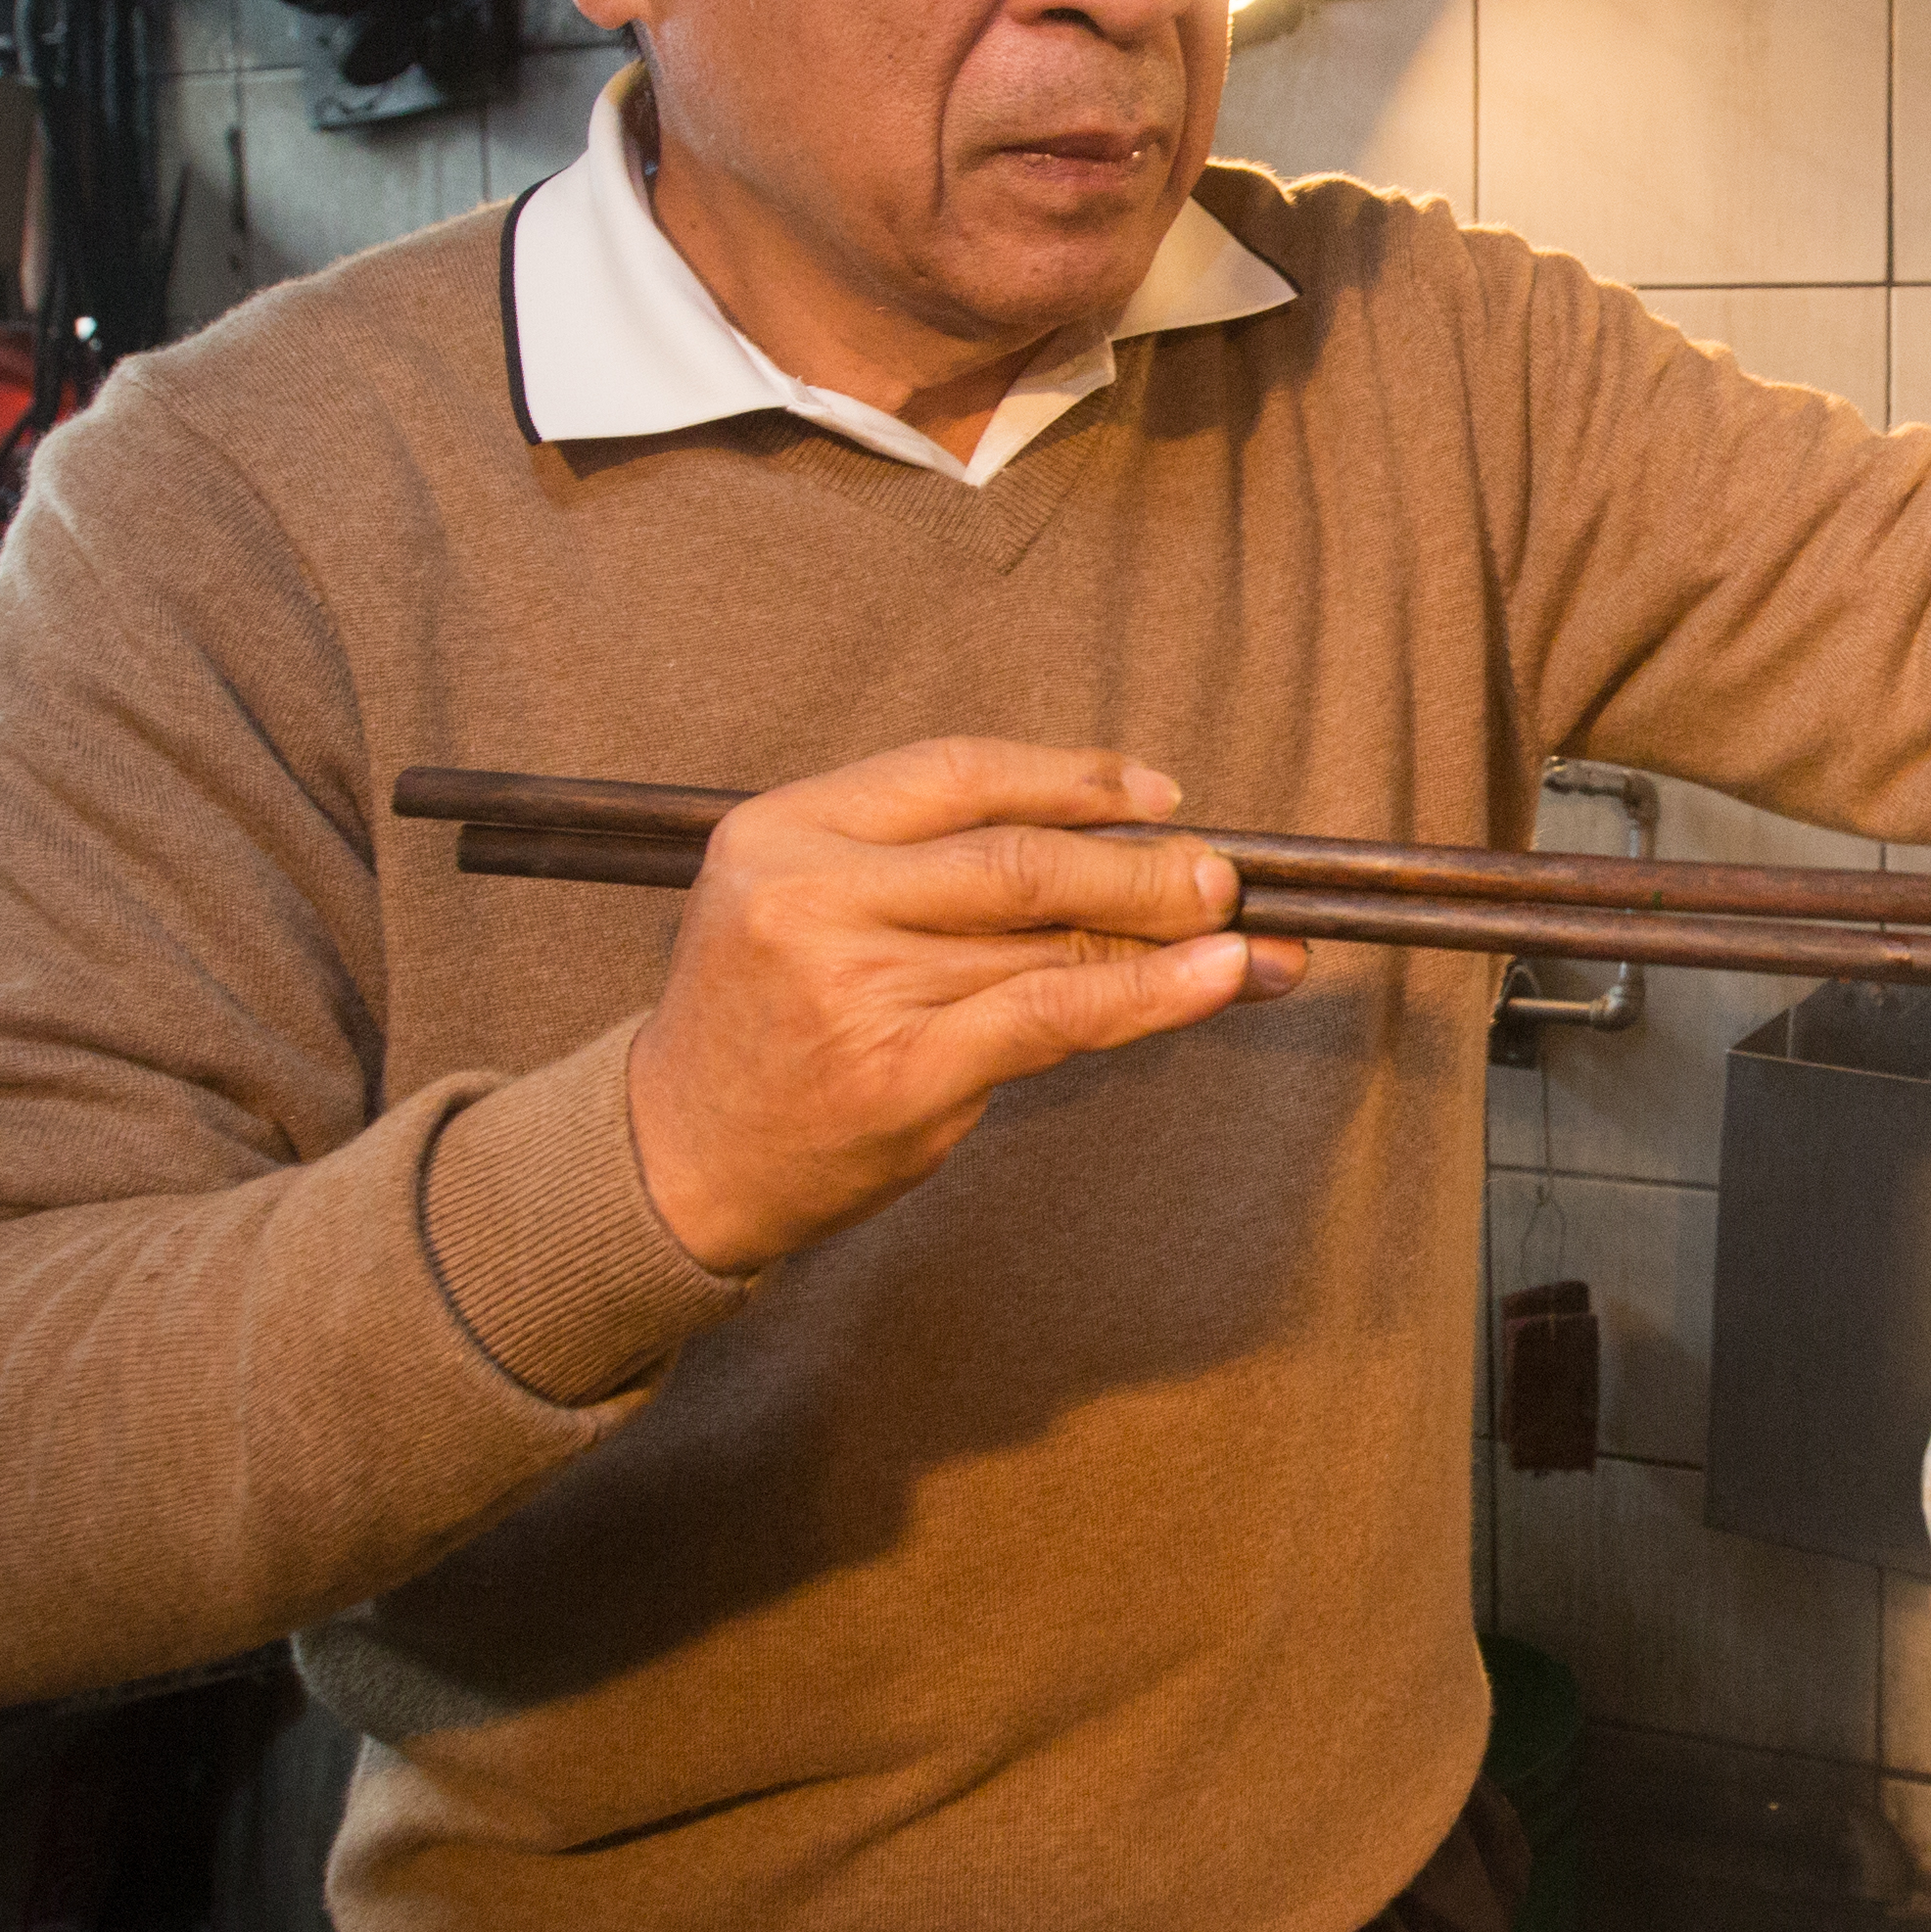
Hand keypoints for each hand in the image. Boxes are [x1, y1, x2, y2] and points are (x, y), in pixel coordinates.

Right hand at [624, 738, 1303, 1271]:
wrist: (677, 1159)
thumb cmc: (768, 1025)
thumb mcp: (808, 905)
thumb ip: (927, 866)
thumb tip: (1116, 839)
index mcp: (782, 828)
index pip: (958, 772)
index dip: (1072, 778)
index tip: (1156, 793)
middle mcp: (810, 896)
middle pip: (1019, 857)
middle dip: (1143, 864)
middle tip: (1224, 877)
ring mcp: (853, 988)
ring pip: (1049, 941)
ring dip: (1171, 940)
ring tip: (1252, 942)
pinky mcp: (902, 1073)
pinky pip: (1055, 1014)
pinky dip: (1152, 993)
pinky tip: (1218, 979)